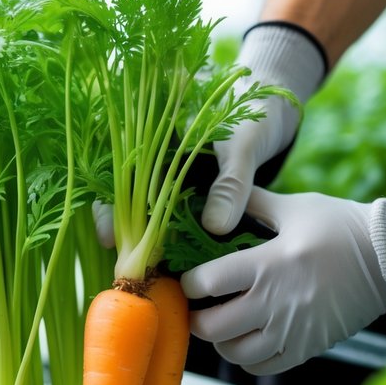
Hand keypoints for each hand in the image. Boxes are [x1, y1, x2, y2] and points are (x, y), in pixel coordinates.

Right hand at [92, 21, 326, 248]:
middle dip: (124, 235)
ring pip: (149, 214)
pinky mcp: (193, 195)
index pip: (117, 172)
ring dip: (147, 243)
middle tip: (128, 269)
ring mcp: (174, 178)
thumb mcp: (245, 142)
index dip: (108, 206)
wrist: (277, 110)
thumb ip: (231, 182)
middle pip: (126, 199)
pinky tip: (174, 264)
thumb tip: (215, 226)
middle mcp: (159, 158)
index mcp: (156, 134)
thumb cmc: (256, 112)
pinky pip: (176, 221)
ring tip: (149, 274)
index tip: (110, 238)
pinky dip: (173, 241)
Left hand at [182, 187, 385, 375]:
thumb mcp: (296, 208)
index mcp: (267, 264)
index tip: (190, 280)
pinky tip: (249, 341)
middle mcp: (275, 302)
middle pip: (211, 328)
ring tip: (224, 325)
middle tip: (198, 308)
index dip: (189, 284)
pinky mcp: (307, 346)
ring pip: (234, 352)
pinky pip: (263, 367)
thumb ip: (255, 205)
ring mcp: (291, 329)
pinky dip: (247, 358)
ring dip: (220, 341)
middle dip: (196, 318)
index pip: (206, 283)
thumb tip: (221, 199)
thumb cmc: (343, 226)